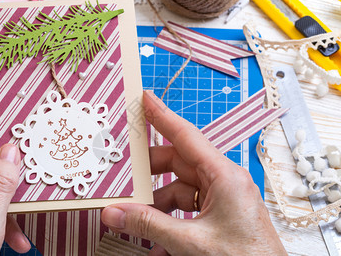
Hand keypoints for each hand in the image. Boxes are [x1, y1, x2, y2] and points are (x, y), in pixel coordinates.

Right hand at [101, 91, 285, 254]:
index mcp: (224, 176)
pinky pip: (187, 210)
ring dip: (157, 207)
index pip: (185, 136)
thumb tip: (115, 213)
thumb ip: (149, 225)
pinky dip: (170, 222)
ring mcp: (223, 199)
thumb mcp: (190, 241)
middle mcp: (224, 182)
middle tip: (124, 177)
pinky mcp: (220, 215)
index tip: (144, 99)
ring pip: (180, 190)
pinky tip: (159, 244)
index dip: (162, 115)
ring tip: (137, 223)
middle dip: (149, 173)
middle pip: (178, 165)